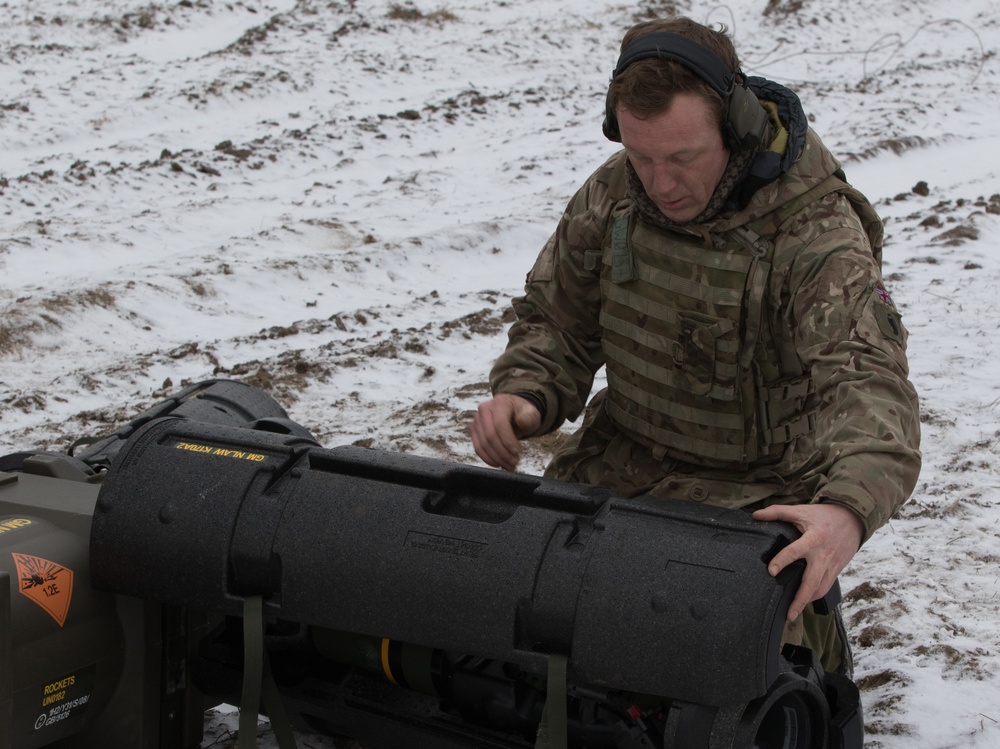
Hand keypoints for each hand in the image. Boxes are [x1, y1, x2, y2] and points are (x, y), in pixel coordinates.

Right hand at [470, 394, 542, 470]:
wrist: (514, 412)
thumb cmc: (523, 413)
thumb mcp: (532, 413)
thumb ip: (529, 416)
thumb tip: (521, 421)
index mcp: (500, 402)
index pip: (500, 424)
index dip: (508, 441)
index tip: (517, 453)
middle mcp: (484, 409)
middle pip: (490, 436)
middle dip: (503, 453)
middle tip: (514, 462)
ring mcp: (477, 420)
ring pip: (483, 444)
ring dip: (496, 458)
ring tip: (509, 465)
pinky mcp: (474, 430)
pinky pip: (478, 448)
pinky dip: (487, 458)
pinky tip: (498, 463)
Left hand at [751, 503, 863, 621]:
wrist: (853, 519)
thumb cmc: (824, 515)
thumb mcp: (801, 510)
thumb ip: (777, 512)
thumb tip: (756, 515)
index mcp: (814, 538)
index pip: (795, 551)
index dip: (783, 561)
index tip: (771, 571)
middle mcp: (823, 555)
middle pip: (812, 581)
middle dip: (800, 599)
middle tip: (788, 613)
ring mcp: (832, 564)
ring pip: (821, 588)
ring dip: (807, 601)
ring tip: (793, 613)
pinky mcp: (837, 570)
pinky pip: (826, 586)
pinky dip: (816, 595)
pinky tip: (805, 601)